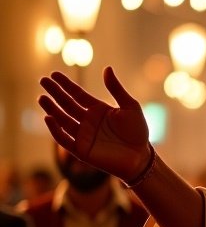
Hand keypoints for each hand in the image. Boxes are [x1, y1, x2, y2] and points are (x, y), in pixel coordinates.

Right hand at [39, 66, 150, 181]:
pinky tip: (49, 118)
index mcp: (98, 110)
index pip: (78, 94)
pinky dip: (55, 129)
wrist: (140, 157)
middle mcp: (88, 121)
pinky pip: (64, 139)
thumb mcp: (130, 107)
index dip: (66, 85)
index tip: (54, 74)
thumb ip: (117, 89)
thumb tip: (107, 68)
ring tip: (42, 97)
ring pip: (62, 120)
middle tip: (43, 80)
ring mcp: (83, 135)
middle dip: (55, 93)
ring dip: (52, 109)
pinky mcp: (81, 150)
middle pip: (67, 104)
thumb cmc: (138, 133)